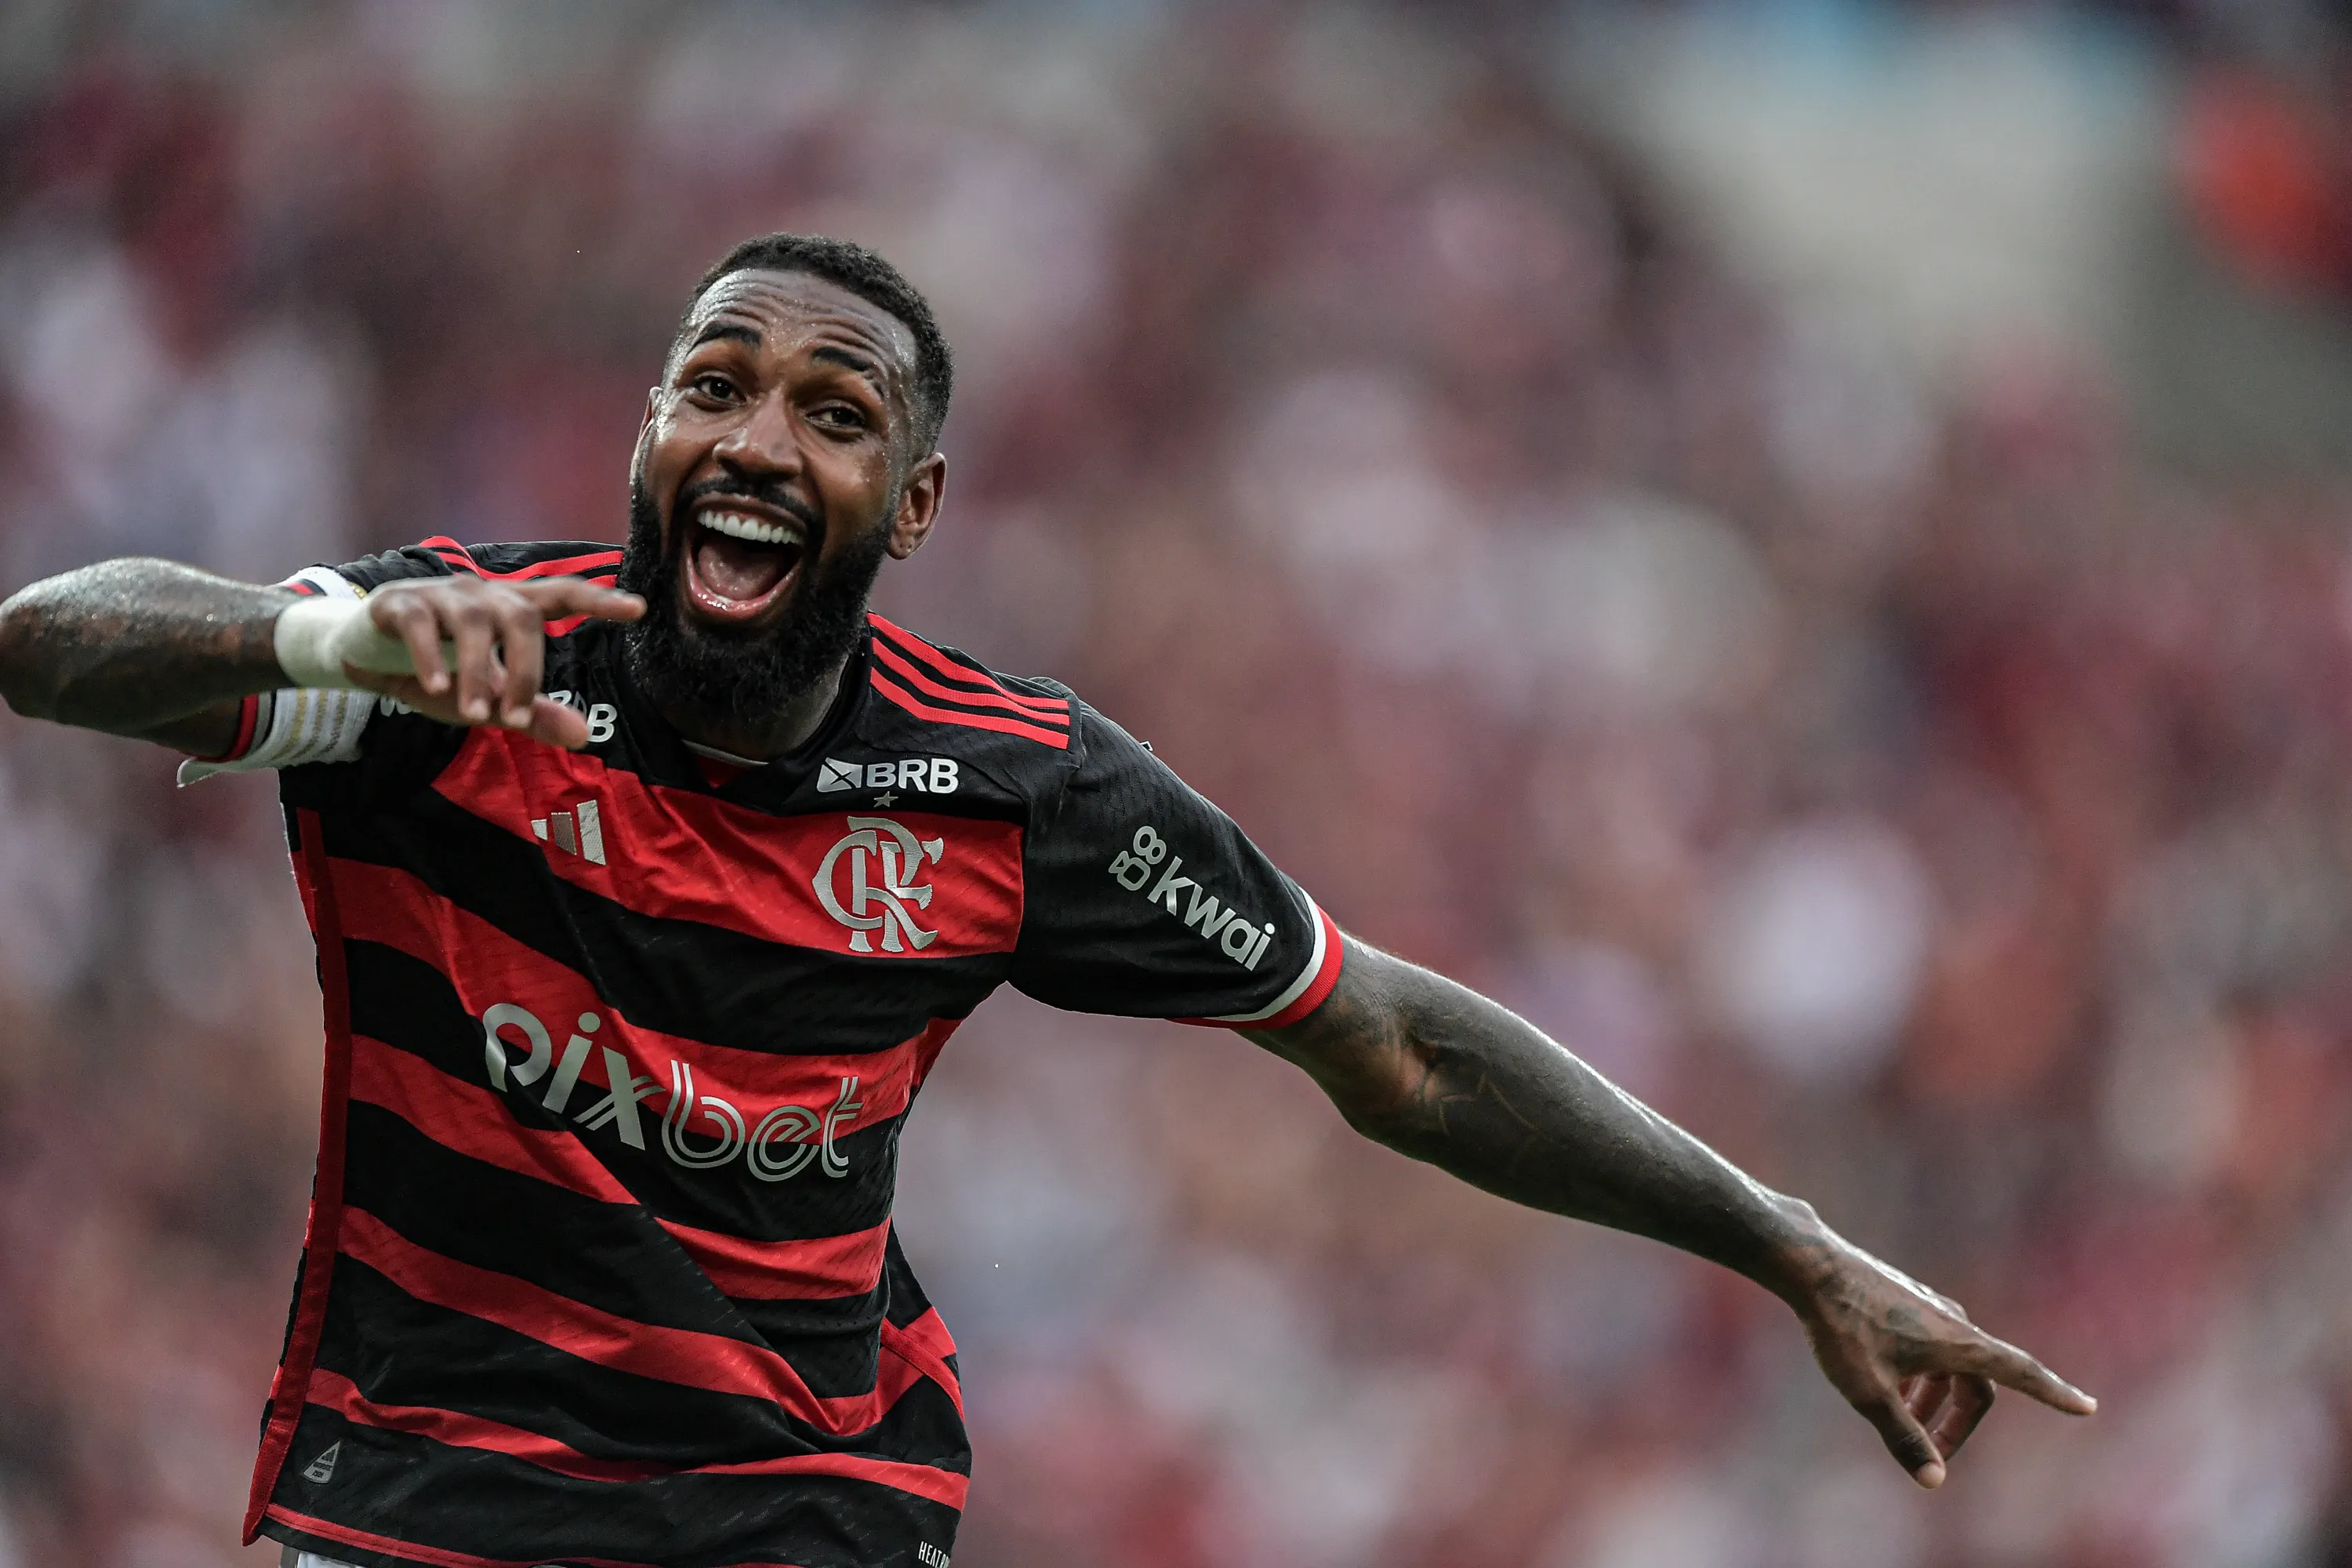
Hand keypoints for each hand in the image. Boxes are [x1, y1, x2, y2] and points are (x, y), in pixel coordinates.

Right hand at [340, 576, 643, 749]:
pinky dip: (431, 658)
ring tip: (475, 714)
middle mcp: (482, 595)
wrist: (363, 656)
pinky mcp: (400, 603)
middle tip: (514, 718)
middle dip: (525, 671)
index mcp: (509, 611)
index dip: (598, 601)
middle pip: (521, 616)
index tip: (637, 609)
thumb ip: (533, 713)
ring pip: (475, 624)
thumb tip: (585, 737)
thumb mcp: (488, 699)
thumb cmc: (439, 672)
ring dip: (479, 673)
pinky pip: (422, 624)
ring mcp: (442, 595)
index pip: (562, 596)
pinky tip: (436, 689)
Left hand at [1782, 1226, 2094, 1487]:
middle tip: (1932, 1456)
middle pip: (1977, 1385)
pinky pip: (1930, 1348)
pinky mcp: (1908, 1301)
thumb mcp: (1869, 1392)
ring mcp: (1931, 1308)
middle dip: (1958, 1424)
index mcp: (1959, 1343)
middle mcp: (1954, 1322)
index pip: (2022, 1373)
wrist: (1812, 1265)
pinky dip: (1922, 1376)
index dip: (2055, 1394)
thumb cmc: (1842, 1327)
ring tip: (1905, 1424)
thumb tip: (1934, 1482)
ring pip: (1951, 1366)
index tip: (2088, 1407)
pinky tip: (1890, 1387)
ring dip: (1936, 1401)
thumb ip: (1904, 1438)